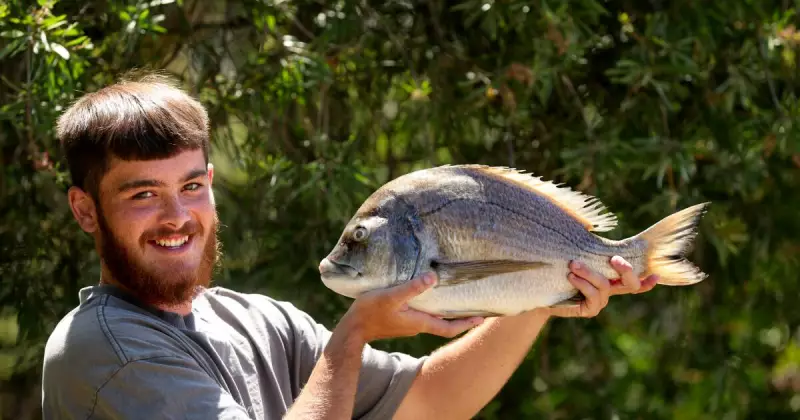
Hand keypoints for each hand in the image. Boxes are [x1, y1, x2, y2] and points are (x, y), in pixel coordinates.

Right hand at [341, 273, 483, 342]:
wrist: (353, 329)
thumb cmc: (371, 312)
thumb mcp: (391, 297)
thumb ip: (411, 288)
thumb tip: (433, 278)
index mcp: (420, 322)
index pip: (449, 328)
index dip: (466, 324)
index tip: (482, 318)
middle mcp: (418, 326)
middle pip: (445, 324)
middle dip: (461, 317)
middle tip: (477, 307)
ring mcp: (409, 324)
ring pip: (435, 319)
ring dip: (448, 313)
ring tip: (459, 300)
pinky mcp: (401, 320)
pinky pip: (423, 315)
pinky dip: (434, 308)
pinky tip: (432, 297)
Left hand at [539, 255, 658, 317]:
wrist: (539, 290)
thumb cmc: (557, 269)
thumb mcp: (575, 256)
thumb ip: (586, 248)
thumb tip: (588, 225)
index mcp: (610, 278)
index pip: (634, 279)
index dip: (648, 280)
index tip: (657, 274)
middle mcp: (609, 291)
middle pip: (631, 284)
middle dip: (626, 271)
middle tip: (614, 259)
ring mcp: (600, 302)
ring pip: (605, 286)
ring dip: (590, 273)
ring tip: (573, 264)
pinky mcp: (589, 310)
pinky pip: (593, 296)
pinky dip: (583, 284)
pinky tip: (571, 276)